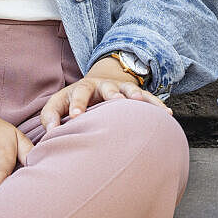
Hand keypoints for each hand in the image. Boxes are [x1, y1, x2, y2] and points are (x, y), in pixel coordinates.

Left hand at [39, 56, 167, 129]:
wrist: (95, 87)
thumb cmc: (72, 103)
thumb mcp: (57, 105)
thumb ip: (50, 117)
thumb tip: (51, 132)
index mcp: (81, 89)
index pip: (78, 94)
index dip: (77, 104)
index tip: (75, 117)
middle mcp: (102, 86)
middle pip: (106, 87)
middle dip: (111, 93)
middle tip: (114, 101)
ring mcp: (120, 89)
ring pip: (128, 90)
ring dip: (134, 95)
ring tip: (139, 101)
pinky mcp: (134, 96)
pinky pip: (148, 99)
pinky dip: (156, 106)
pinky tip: (167, 114)